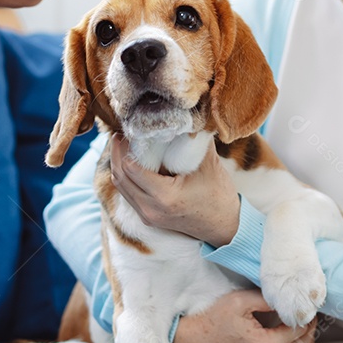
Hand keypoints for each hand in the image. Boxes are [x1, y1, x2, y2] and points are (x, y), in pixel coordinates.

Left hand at [109, 134, 240, 245]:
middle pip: (120, 177)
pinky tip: (131, 162)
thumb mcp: (209, 163)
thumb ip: (194, 139)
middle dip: (117, 154)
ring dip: (118, 165)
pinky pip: (128, 194)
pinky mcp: (148, 218)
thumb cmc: (219, 195)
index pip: (131, 168)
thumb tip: (182, 116)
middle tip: (120, 134)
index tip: (129, 130)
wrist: (225, 227)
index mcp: (165, 196)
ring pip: (121, 187)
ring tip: (123, 145)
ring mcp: (148, 216)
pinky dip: (126, 177)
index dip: (125, 147)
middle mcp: (151, 209)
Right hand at [173, 290, 315, 342]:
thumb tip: (287, 298)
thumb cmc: (211, 320)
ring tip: (303, 329)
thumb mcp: (240, 301)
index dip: (307, 317)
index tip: (308, 307)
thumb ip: (268, 298)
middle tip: (309, 315)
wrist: (191, 340)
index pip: (298, 332)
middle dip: (309, 330)